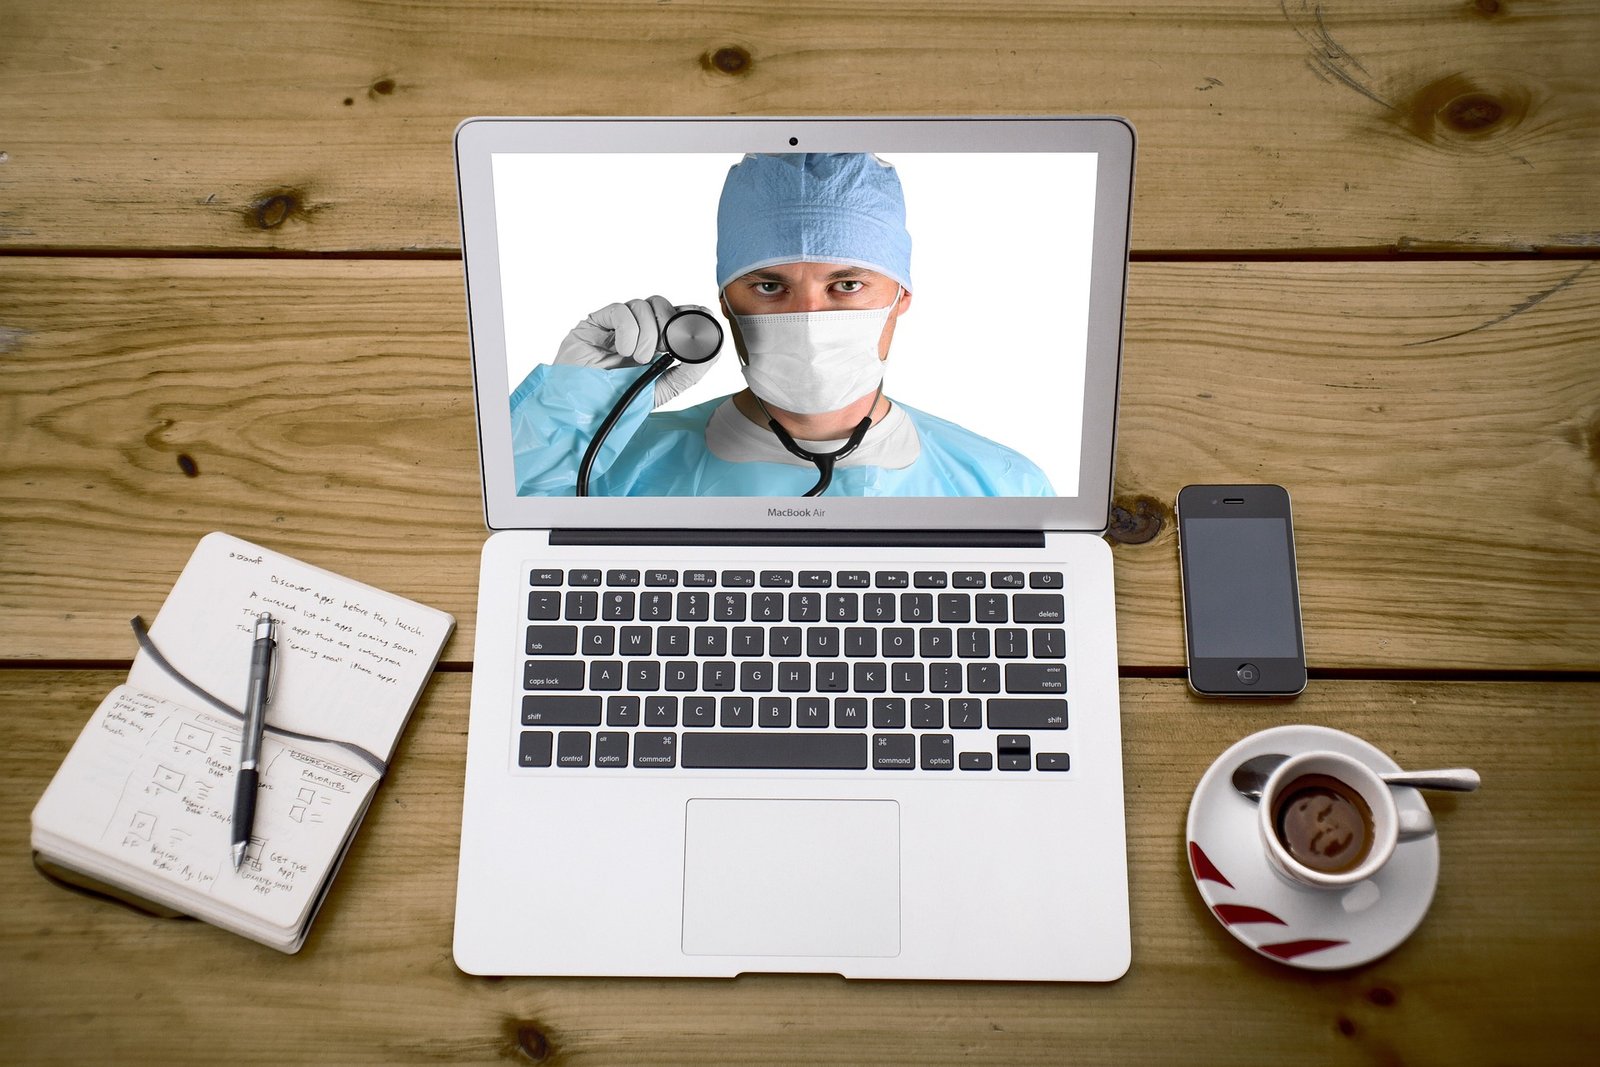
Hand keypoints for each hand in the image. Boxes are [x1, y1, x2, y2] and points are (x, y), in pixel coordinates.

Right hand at [555, 296, 718, 406]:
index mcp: (655, 341)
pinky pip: (620, 310)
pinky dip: (628, 330)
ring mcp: (615, 324)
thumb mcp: (662, 389)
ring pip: (643, 305)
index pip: (677, 314)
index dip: (691, 314)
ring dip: (649, 333)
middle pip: (662, 305)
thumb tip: (714, 347)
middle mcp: (636, 329)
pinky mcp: (595, 323)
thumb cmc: (617, 401)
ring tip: (639, 359)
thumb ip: (689, 371)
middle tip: (666, 349)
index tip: (702, 322)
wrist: (582, 411)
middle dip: (670, 325)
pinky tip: (623, 351)